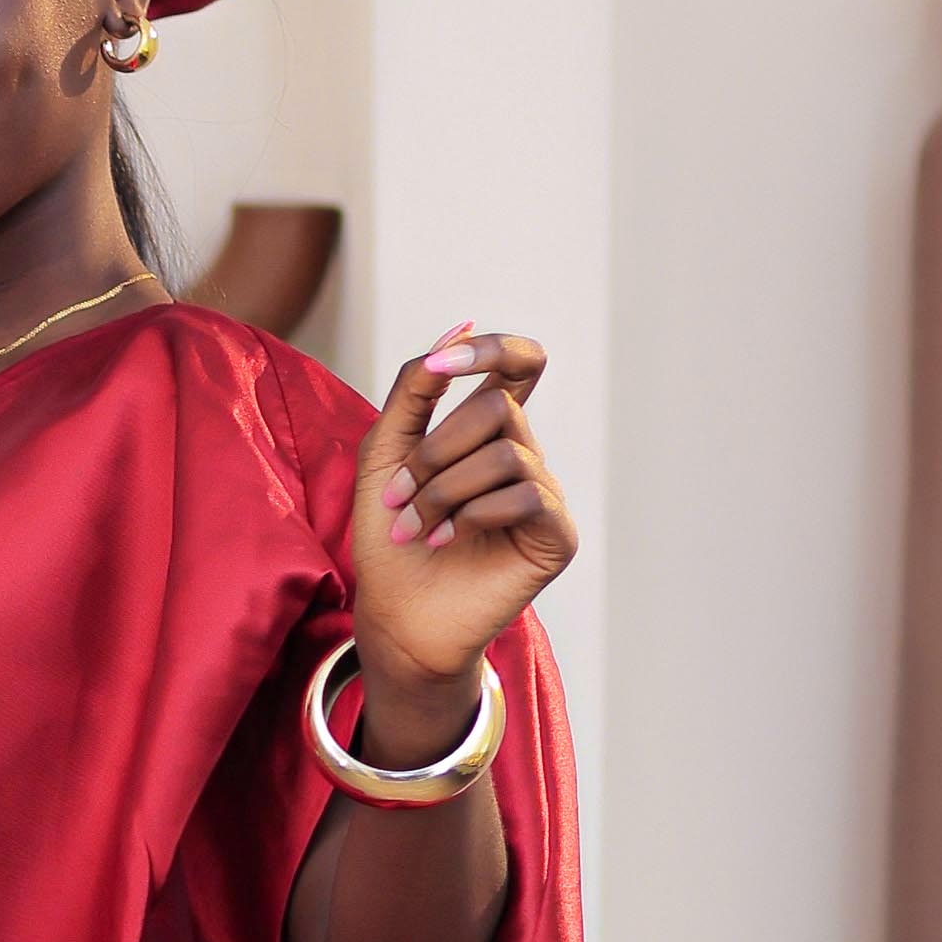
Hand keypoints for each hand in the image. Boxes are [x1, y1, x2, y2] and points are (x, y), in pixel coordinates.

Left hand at [347, 324, 578, 749]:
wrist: (393, 615)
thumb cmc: (388, 535)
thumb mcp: (385, 451)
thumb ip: (414, 389)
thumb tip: (457, 325)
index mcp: (487, 431)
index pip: (519, 363)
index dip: (491, 349)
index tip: (440, 365)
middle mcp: (523, 455)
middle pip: (497, 408)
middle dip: (435, 450)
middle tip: (400, 495)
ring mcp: (544, 494)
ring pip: (506, 452)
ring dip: (443, 489)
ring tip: (414, 527)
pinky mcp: (556, 534)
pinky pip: (526, 494)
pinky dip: (474, 513)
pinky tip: (447, 541)